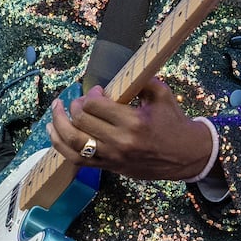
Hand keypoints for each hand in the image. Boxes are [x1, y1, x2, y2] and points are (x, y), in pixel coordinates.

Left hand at [49, 78, 213, 180]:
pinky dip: (61, 146)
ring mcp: (113, 157)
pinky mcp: (110, 168)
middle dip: (74, 106)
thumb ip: (140, 81)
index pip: (96, 105)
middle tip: (79, 100)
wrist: (186, 155)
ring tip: (56, 110)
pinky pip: (77, 160)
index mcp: (133, 122)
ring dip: (58, 124)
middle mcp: (120, 141)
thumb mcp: (162, 95)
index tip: (98, 90)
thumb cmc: (174, 123)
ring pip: (73, 142)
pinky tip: (54, 133)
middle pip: (81, 121)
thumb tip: (119, 72)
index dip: (91, 94)